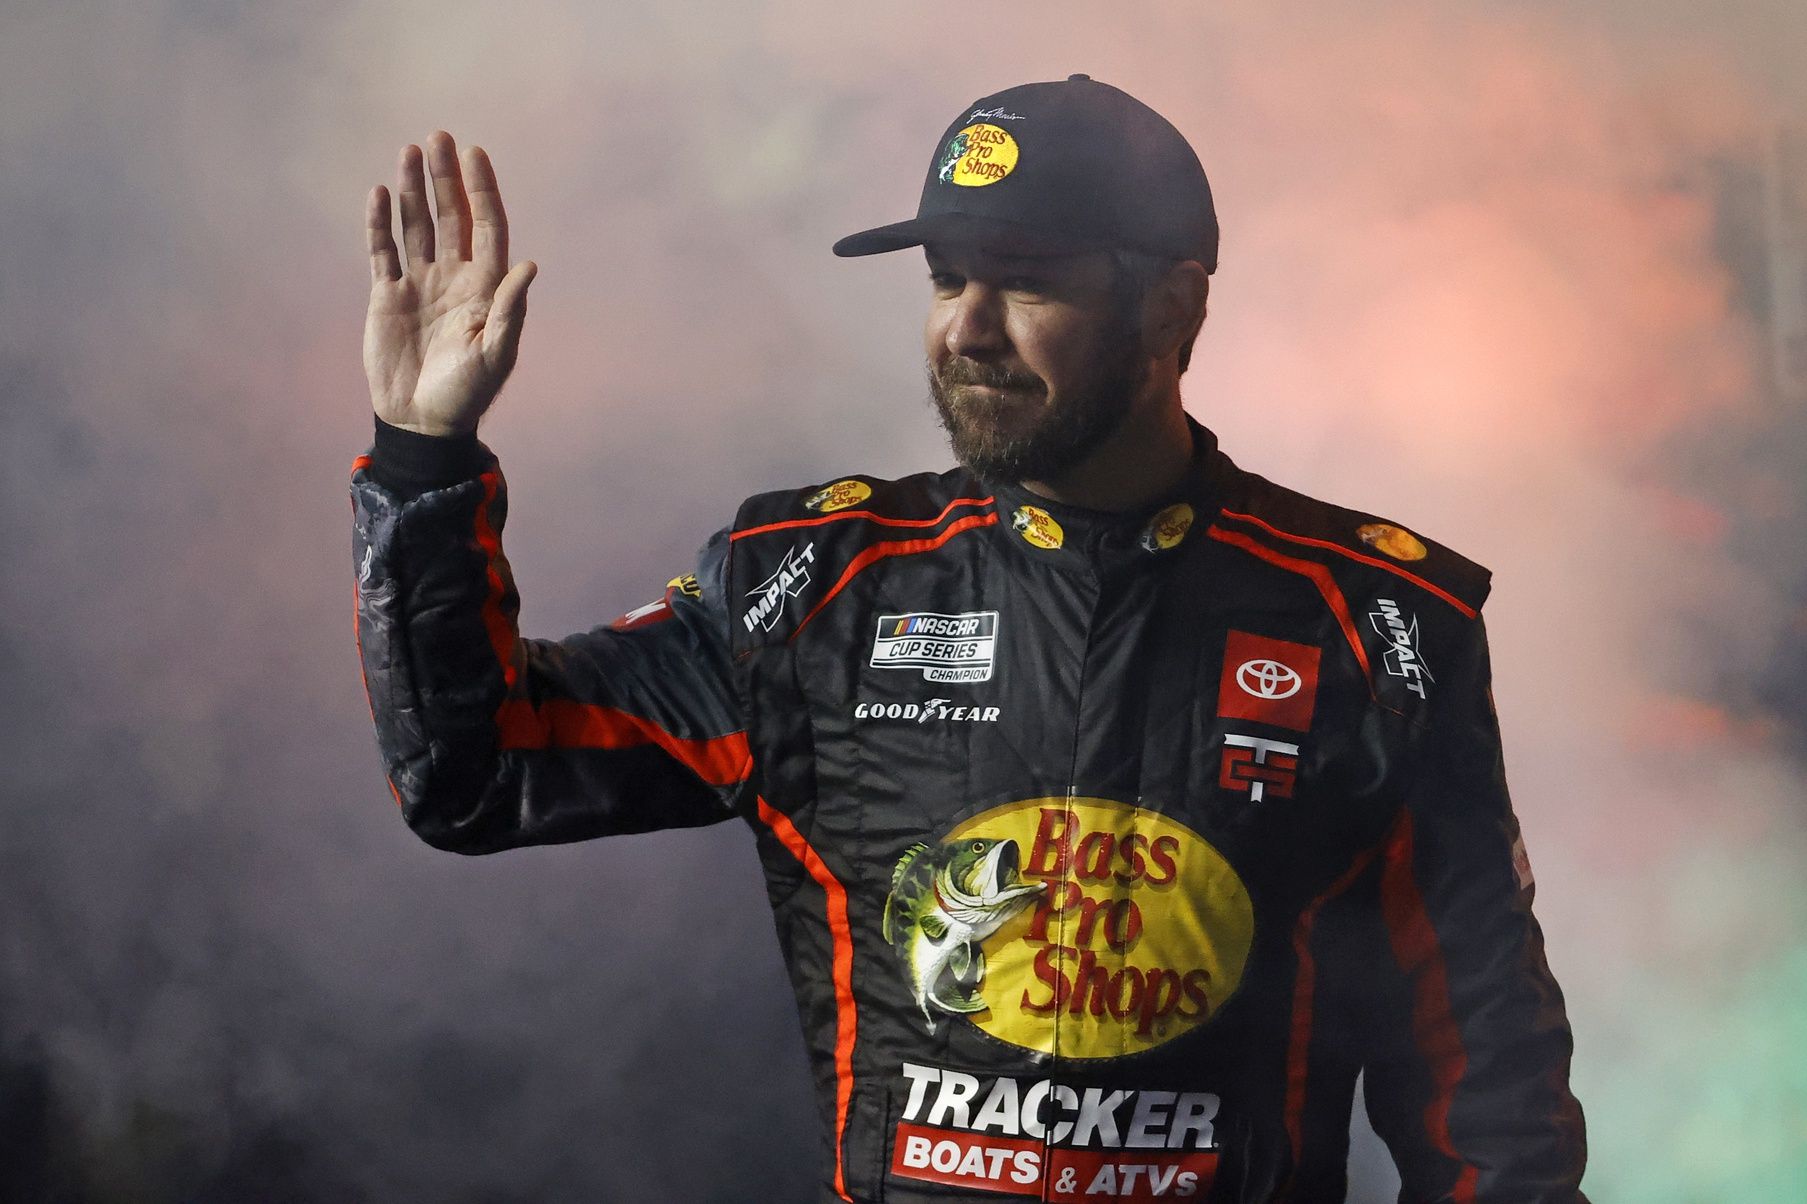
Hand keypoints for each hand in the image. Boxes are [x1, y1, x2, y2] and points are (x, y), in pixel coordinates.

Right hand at [364, 130, 537, 435]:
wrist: (422, 421)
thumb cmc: (467, 392)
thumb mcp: (495, 354)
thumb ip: (509, 309)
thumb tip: (529, 265)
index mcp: (486, 287)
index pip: (487, 227)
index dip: (482, 191)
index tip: (476, 154)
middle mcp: (454, 277)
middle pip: (450, 217)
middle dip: (446, 178)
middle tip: (439, 137)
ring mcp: (420, 283)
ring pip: (416, 225)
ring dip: (413, 190)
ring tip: (410, 152)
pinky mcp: (388, 295)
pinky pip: (383, 251)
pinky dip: (380, 223)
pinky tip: (380, 194)